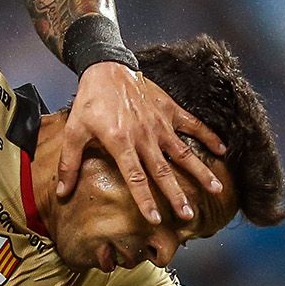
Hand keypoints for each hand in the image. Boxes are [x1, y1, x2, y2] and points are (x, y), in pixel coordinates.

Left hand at [60, 63, 228, 224]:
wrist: (106, 66)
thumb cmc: (90, 100)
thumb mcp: (75, 130)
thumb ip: (70, 163)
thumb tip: (62, 193)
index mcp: (120, 142)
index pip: (135, 177)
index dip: (145, 199)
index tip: (155, 219)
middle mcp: (144, 135)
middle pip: (162, 170)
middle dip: (175, 194)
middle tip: (188, 214)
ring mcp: (159, 122)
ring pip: (183, 151)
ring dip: (199, 170)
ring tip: (216, 188)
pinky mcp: (168, 109)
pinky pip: (192, 124)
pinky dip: (208, 135)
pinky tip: (222, 149)